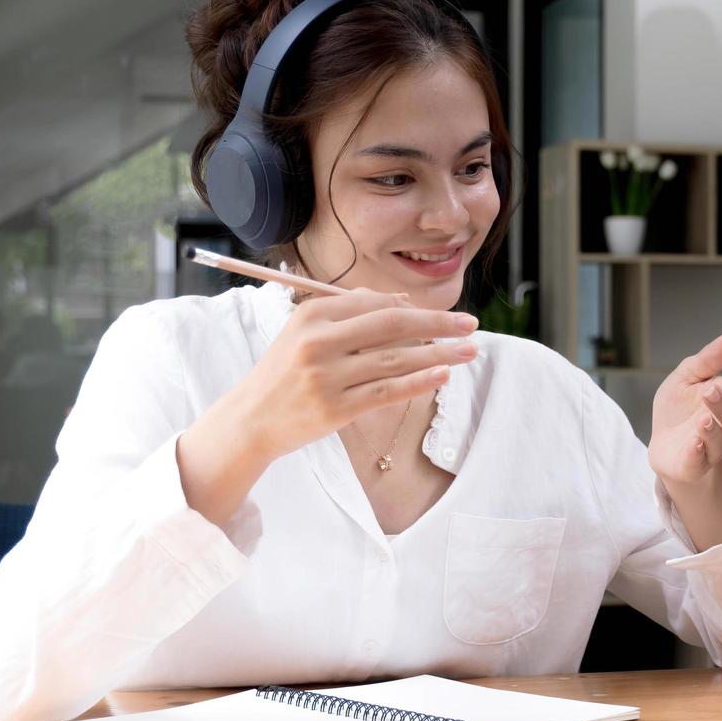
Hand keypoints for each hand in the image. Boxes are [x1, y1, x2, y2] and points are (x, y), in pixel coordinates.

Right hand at [177, 289, 477, 523]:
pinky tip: (443, 374)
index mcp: (312, 314)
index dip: (416, 308)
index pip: (376, 304)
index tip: (444, 316)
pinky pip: (386, 391)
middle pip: (392, 325)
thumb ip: (351, 313)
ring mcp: (326, 376)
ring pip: (396, 359)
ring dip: (439, 353)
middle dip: (438, 323)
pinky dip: (418, 381)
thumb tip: (403, 302)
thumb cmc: (285, 372)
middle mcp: (319, 341)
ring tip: (469, 351)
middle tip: (470, 324)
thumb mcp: (307, 332)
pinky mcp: (335, 408)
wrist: (250, 418)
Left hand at [648, 332, 721, 486]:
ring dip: (712, 430)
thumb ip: (708, 360)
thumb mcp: (687, 378)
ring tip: (703, 419)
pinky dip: (697, 452)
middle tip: (711, 391)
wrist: (663, 446)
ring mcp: (710, 448)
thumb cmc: (679, 409)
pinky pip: (699, 461)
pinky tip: (693, 442)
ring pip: (720, 441)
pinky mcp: (693, 465)